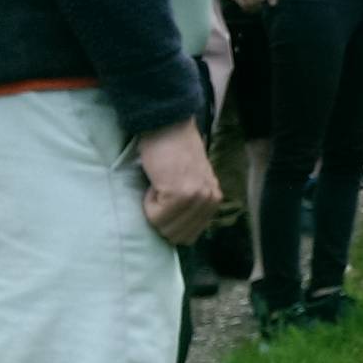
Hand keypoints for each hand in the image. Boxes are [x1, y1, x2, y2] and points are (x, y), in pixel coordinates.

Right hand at [137, 118, 221, 244]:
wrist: (167, 126)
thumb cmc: (173, 152)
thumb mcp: (192, 181)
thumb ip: (192, 205)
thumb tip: (179, 234)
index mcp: (214, 199)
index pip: (190, 235)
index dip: (170, 224)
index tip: (166, 200)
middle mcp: (210, 200)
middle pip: (178, 236)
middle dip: (161, 219)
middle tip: (161, 192)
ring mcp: (197, 197)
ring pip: (165, 228)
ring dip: (154, 209)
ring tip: (160, 185)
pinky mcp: (180, 193)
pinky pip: (155, 215)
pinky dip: (148, 202)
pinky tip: (156, 181)